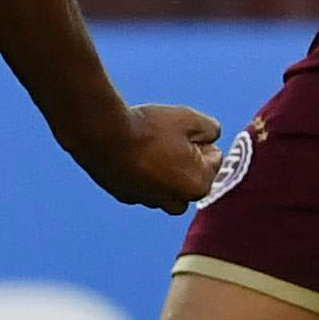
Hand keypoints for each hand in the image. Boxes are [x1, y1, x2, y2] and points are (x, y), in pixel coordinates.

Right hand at [73, 102, 222, 214]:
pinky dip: (141, 171)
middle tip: (166, 137)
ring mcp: (150, 202)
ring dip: (164, 167)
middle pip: (192, 175)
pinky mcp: (128, 197)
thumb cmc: (149, 128)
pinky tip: (130, 152)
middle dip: (186, 158)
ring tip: (147, 144)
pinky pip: (143, 184)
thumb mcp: (189, 118)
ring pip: (168, 183)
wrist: (104, 136)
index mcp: (198, 184)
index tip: (181, 131)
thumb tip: (212, 136)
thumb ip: (210, 128)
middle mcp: (177, 201)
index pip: (214, 157)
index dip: (200, 138)